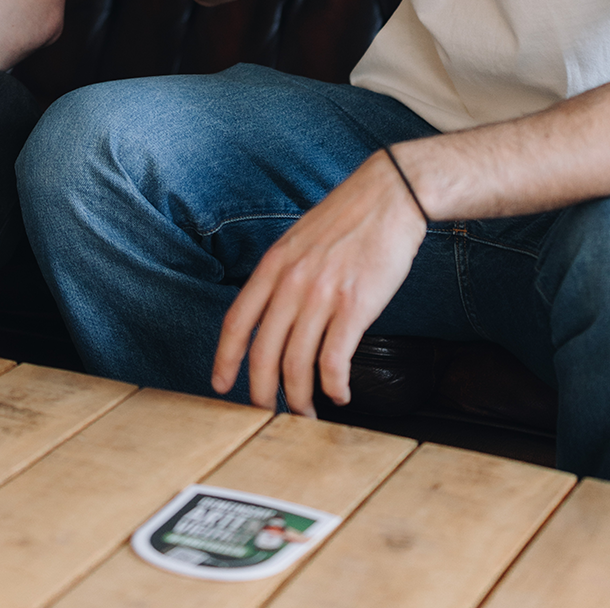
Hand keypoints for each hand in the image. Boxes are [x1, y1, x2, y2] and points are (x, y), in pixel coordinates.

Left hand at [210, 150, 427, 414]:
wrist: (389, 196)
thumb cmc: (347, 219)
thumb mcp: (298, 241)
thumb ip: (282, 274)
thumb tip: (272, 311)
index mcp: (273, 265)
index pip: (236, 322)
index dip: (225, 359)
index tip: (221, 384)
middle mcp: (291, 282)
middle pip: (263, 352)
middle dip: (260, 391)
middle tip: (264, 413)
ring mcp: (322, 294)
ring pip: (297, 362)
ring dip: (299, 397)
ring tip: (305, 412)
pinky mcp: (355, 305)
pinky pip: (335, 360)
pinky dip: (334, 386)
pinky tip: (339, 394)